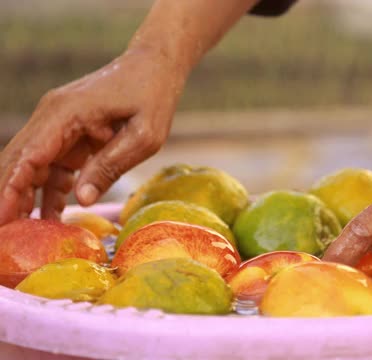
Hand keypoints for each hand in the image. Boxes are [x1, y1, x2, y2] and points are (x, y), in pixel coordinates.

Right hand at [0, 47, 184, 224]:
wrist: (154, 67)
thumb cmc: (152, 96)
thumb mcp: (143, 136)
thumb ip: (111, 166)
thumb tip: (82, 200)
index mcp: (66, 113)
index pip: (28, 155)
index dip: (11, 188)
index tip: (2, 217)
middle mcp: (52, 117)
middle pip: (19, 162)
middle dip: (8, 197)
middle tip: (7, 234)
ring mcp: (57, 125)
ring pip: (31, 166)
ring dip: (26, 198)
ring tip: (25, 234)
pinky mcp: (68, 133)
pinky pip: (51, 166)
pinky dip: (49, 190)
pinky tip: (51, 217)